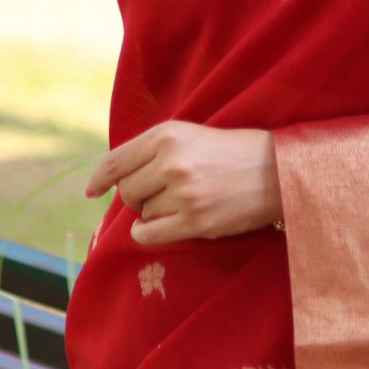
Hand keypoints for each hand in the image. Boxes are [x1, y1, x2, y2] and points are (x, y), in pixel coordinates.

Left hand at [84, 121, 282, 244]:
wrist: (277, 170)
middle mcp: (171, 162)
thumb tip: (116, 177)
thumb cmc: (233, 150)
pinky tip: (155, 227)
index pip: (117, 160)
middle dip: (137, 195)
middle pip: (127, 190)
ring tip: (180, 201)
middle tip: (159, 193)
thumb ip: (155, 149)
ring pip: (142, 212)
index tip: (92, 190)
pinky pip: (150, 233)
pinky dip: (146, 233)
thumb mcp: (192, 134)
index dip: (100, 178)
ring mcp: (183, 193)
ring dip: (153, 211)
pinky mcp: (195, 221)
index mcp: (168, 134)